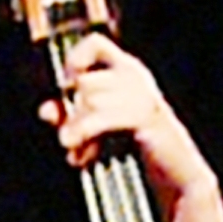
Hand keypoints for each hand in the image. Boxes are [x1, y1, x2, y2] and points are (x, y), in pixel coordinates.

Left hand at [39, 35, 207, 196]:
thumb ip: (70, 119)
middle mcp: (136, 78)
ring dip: (77, 131)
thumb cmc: (139, 154)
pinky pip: (102, 117)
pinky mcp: (146, 117)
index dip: (75, 60)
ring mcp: (144, 95)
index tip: (67, 86)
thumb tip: (45, 110)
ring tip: (78, 155)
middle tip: (70, 142)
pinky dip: (86, 136)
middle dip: (72, 115)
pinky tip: (82, 159)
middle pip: (86, 82)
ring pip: (90, 99)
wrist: (177, 178)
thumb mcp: (97, 133)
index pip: (96, 43)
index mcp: (128, 72)